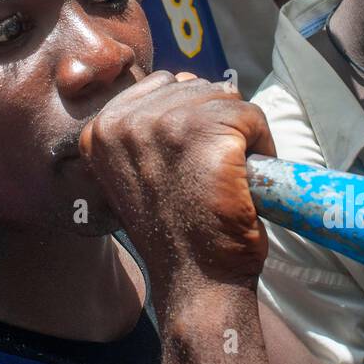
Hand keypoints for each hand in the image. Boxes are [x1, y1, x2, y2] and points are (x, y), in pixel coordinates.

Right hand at [79, 72, 273, 288]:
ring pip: (224, 98)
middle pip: (194, 87)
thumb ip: (146, 129)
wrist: (196, 282)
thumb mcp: (136, 172)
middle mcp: (125, 121)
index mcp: (102, 130)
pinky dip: (261, 144)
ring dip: (239, 132)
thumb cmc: (175, 232)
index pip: (162, 86)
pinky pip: (250, 115)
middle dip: (215, 122)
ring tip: (227, 175)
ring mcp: (165, 124)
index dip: (189, 117)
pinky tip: (243, 179)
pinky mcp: (207, 132)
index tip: (191, 159)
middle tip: (212, 172)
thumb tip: (184, 82)